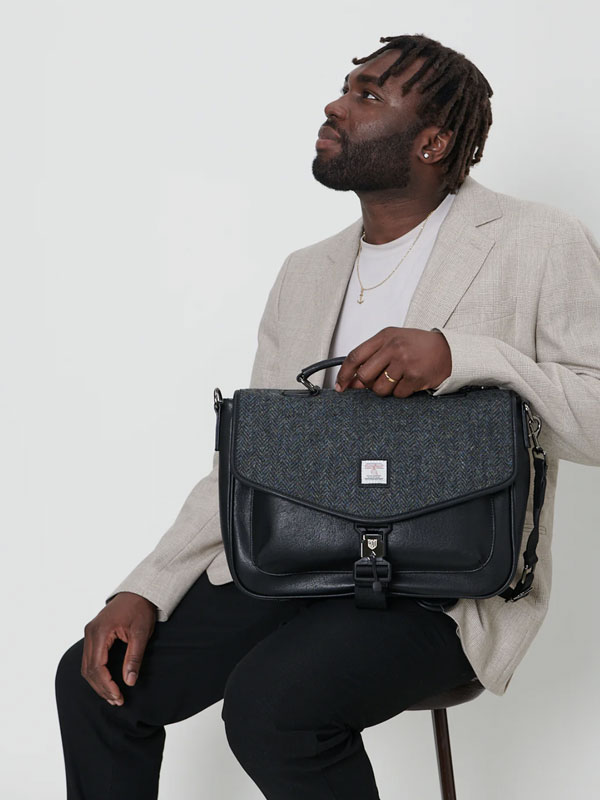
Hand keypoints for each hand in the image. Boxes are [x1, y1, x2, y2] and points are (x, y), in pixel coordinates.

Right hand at [81, 592, 156, 705]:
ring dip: (98, 683)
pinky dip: (96, 673)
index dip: (107, 685)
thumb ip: (134, 658)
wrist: (138, 592)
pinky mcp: (93, 634)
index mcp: (100, 631)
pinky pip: (89, 659)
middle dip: (102, 688)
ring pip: (86, 666)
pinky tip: (106, 682)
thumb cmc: (140, 610)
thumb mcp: (141, 634)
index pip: (97, 667)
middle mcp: (90, 632)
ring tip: (112, 696)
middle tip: (116, 701)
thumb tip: (129, 682)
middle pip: (89, 669)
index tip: (119, 697)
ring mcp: (89, 633)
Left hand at [334, 327, 451, 397]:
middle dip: (366, 384)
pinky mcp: (415, 376)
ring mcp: (404, 362)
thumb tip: (352, 381)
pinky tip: (410, 382)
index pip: (355, 356)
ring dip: (386, 389)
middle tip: (377, 382)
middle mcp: (393, 347)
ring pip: (380, 388)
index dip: (344, 374)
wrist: (448, 350)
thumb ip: (372, 357)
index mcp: (385, 336)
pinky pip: (397, 394)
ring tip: (398, 379)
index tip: (340, 386)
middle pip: (364, 375)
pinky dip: (401, 392)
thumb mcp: (393, 342)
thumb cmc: (418, 346)